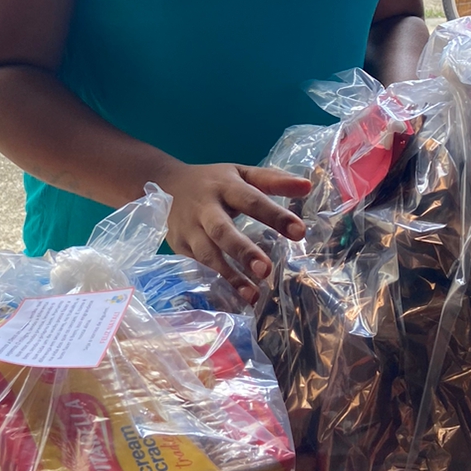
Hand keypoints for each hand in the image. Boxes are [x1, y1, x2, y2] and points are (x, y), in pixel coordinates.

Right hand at [161, 162, 311, 303]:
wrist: (163, 182)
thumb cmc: (214, 181)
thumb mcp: (242, 173)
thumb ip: (274, 180)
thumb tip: (307, 186)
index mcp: (225, 186)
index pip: (252, 200)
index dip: (275, 216)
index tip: (300, 232)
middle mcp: (205, 208)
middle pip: (222, 231)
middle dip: (243, 251)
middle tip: (267, 270)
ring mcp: (189, 229)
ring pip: (208, 255)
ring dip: (230, 276)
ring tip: (253, 295)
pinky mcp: (180, 246)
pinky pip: (199, 267)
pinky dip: (217, 282)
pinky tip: (235, 297)